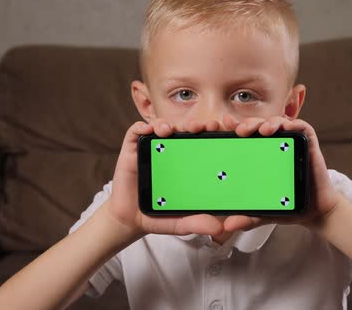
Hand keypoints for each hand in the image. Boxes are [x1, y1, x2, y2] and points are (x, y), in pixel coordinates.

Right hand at [104, 119, 224, 236]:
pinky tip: (151, 131)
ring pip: (163, 127)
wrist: (130, 220)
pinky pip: (137, 131)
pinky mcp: (132, 149)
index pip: (203, 142)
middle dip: (195, 125)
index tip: (221, 131)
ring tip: (172, 130)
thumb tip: (219, 228)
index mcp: (188, 164)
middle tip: (202, 127)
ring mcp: (151, 149)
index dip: (212, 133)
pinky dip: (144, 126)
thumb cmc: (159, 216)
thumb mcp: (183, 222)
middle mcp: (171, 152)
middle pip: (185, 130)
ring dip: (170, 124)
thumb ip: (199, 223)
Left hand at [221, 114, 341, 232]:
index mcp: (256, 156)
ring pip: (274, 122)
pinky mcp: (306, 142)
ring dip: (265, 122)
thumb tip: (228, 225)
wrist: (313, 212)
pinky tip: (281, 128)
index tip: (217, 126)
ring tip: (259, 130)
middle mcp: (272, 146)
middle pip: (255, 125)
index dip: (229, 128)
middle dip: (245, 124)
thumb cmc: (286, 206)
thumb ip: (245, 217)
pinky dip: (290, 123)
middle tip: (239, 131)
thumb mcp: (261, 212)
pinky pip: (299, 126)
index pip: (240, 136)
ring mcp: (289, 142)